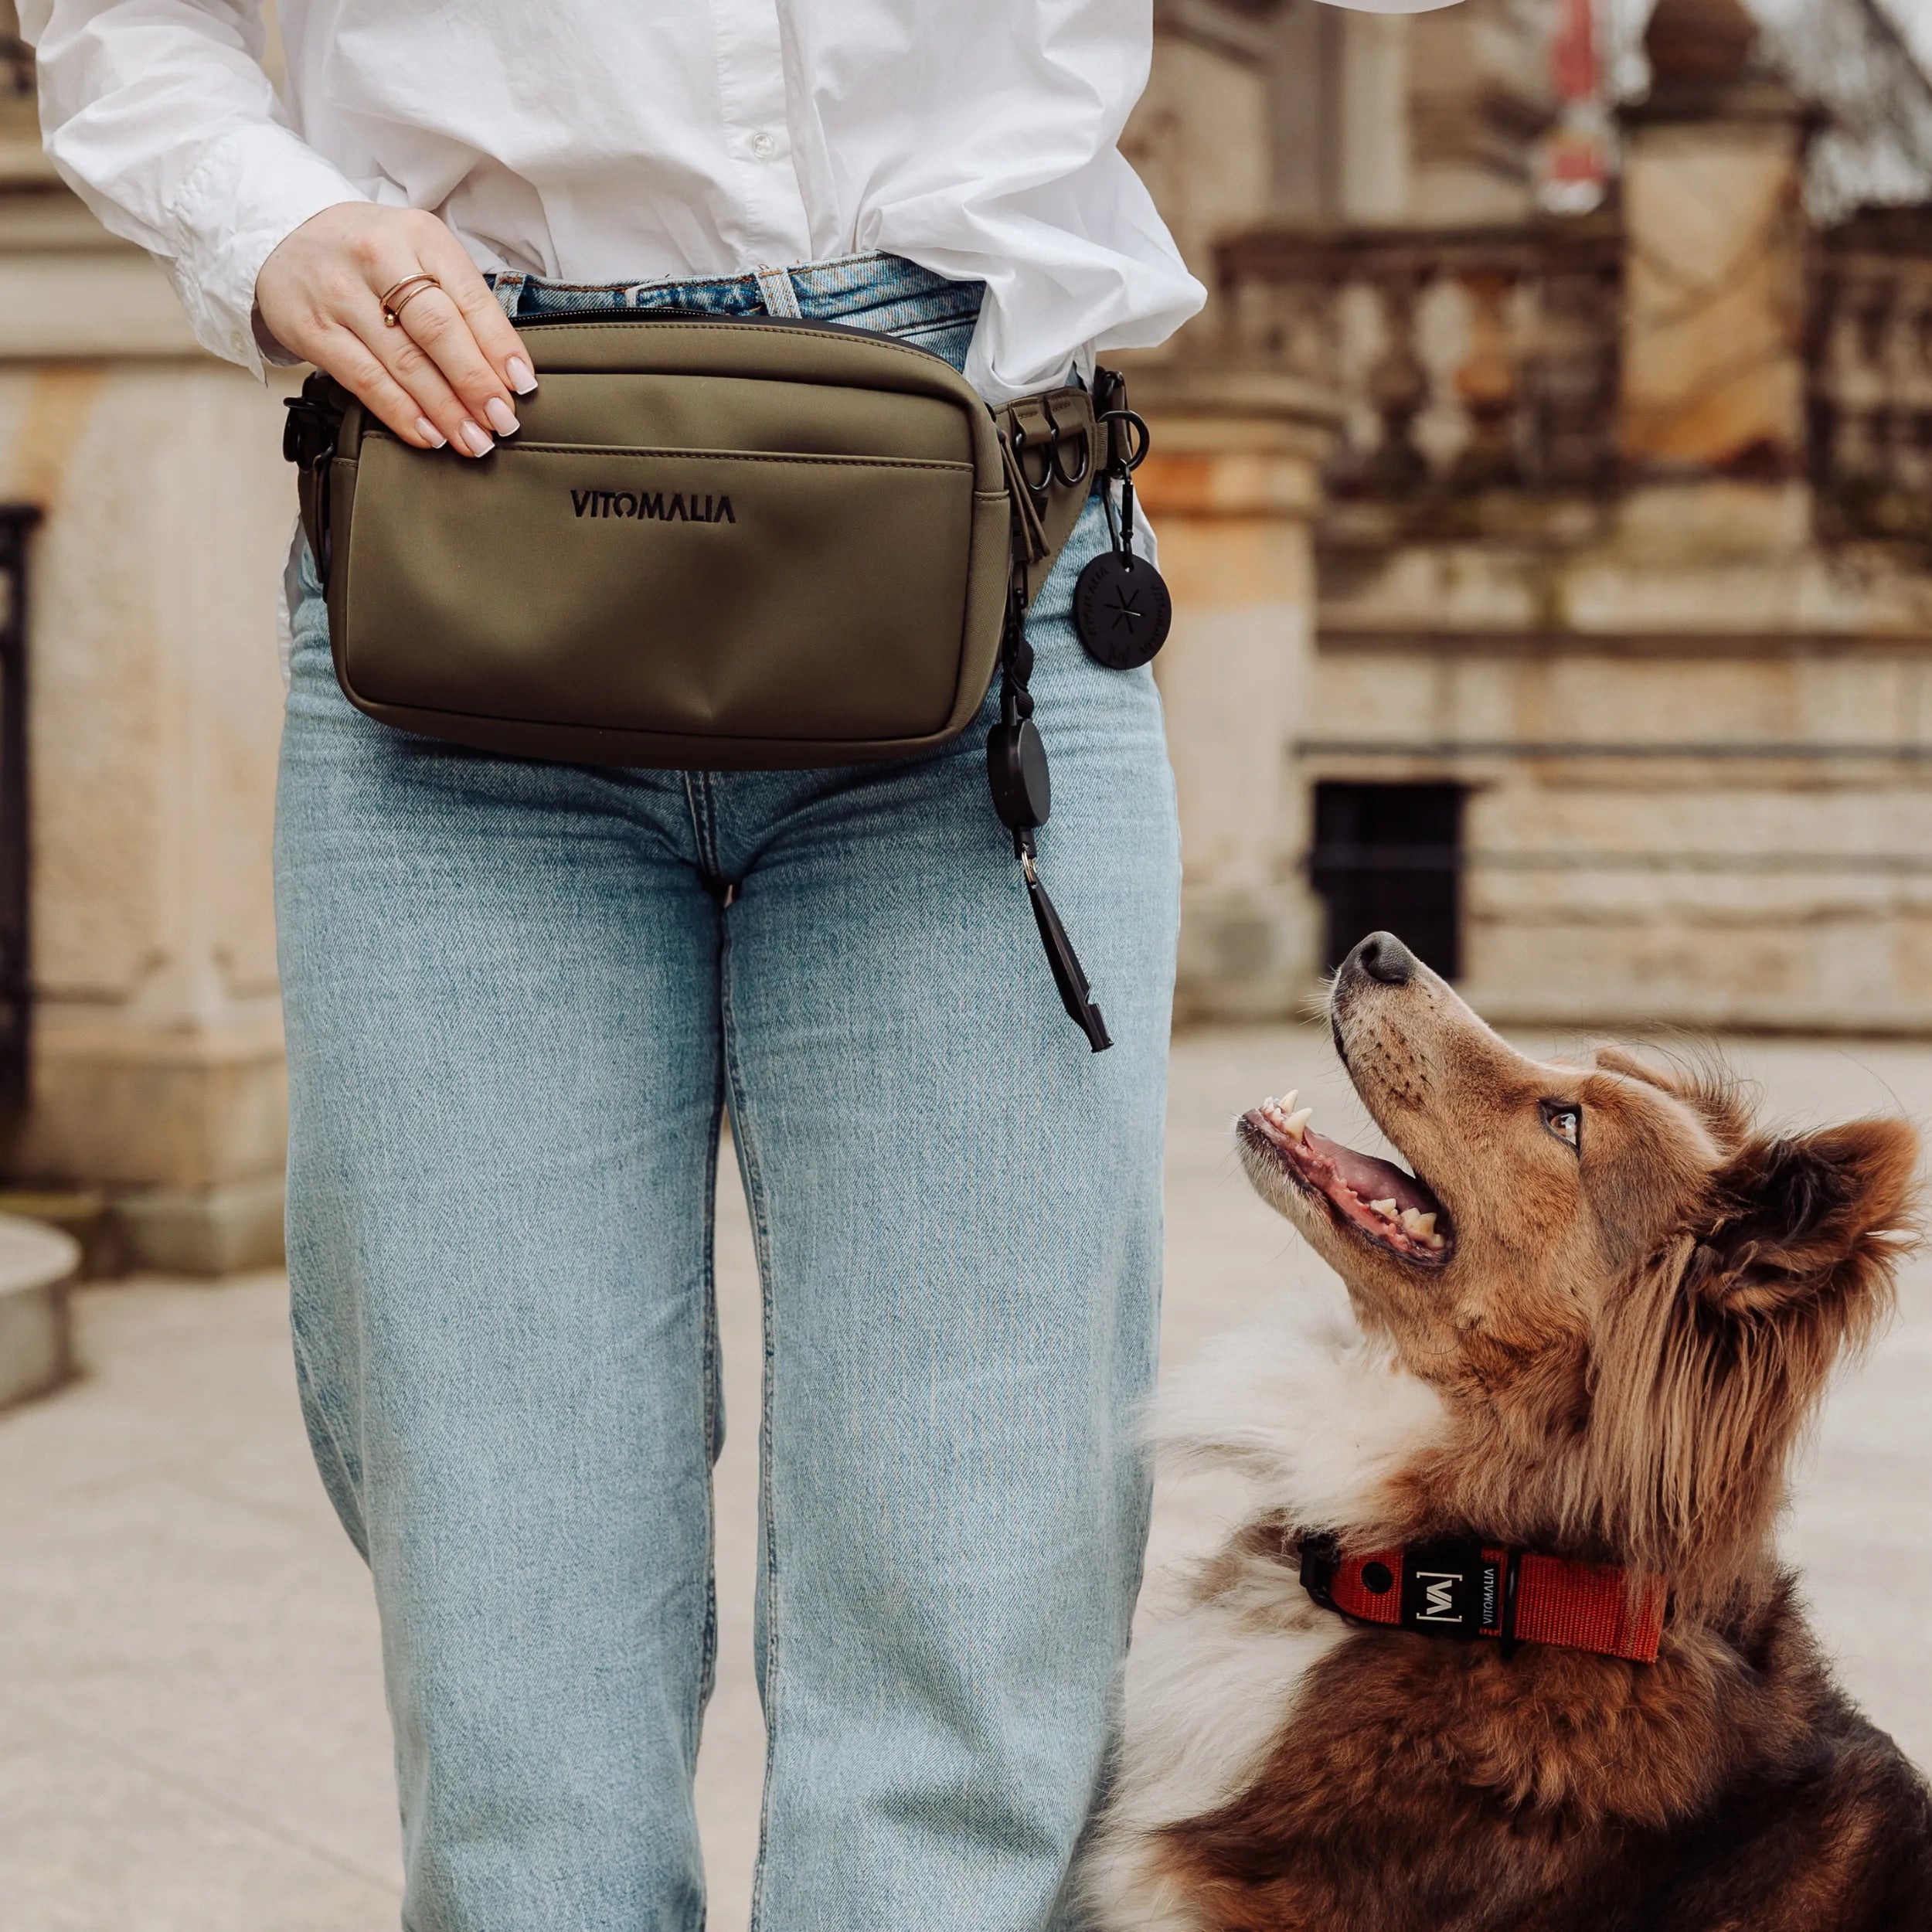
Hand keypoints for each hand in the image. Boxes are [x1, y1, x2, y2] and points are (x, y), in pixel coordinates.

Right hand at [256, 203, 535, 456]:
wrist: (283, 236)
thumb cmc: (369, 253)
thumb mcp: (419, 252)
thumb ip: (458, 297)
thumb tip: (503, 367)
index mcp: (419, 235)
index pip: (469, 298)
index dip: (500, 347)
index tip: (522, 386)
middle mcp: (379, 258)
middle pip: (438, 331)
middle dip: (476, 384)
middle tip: (502, 422)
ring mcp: (341, 294)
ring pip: (404, 362)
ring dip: (445, 410)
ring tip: (473, 440)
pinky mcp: (313, 330)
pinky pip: (366, 381)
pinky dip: (402, 414)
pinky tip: (429, 435)